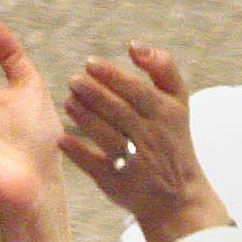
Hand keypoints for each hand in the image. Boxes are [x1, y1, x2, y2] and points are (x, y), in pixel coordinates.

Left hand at [61, 42, 229, 241]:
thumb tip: (133, 46)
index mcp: (167, 115)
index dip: (113, 76)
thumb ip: (162, 67)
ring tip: (69, 101)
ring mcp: (135, 164)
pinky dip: (78, 153)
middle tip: (74, 81)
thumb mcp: (179, 101)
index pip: (138, 92)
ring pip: (107, 138)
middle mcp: (152, 138)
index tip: (90, 63)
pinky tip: (62, 138)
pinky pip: (96, 167)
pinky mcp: (118, 184)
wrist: (177, 196)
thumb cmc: (171, 137)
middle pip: (120, 113)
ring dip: (85, 118)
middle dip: (94, 94)